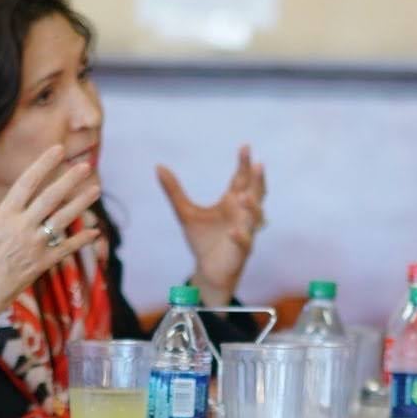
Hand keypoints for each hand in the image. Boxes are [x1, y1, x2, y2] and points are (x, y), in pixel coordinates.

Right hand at [0, 146, 100, 347]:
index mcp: (4, 216)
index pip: (27, 183)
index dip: (43, 165)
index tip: (57, 149)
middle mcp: (22, 228)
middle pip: (50, 198)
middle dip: (69, 180)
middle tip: (85, 165)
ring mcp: (34, 246)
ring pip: (62, 220)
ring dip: (81, 204)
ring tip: (96, 189)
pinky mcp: (42, 264)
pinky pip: (65, 248)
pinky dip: (81, 240)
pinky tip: (96, 231)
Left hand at [157, 145, 264, 306]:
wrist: (207, 270)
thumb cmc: (202, 240)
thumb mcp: (185, 213)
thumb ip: (174, 191)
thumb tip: (158, 166)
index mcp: (232, 202)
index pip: (241, 179)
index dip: (244, 164)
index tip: (245, 146)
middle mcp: (242, 214)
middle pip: (256, 193)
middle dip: (257, 180)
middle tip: (258, 164)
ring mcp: (245, 232)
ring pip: (256, 217)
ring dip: (253, 207)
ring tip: (243, 197)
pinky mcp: (241, 252)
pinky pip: (245, 242)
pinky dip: (240, 236)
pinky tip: (232, 231)